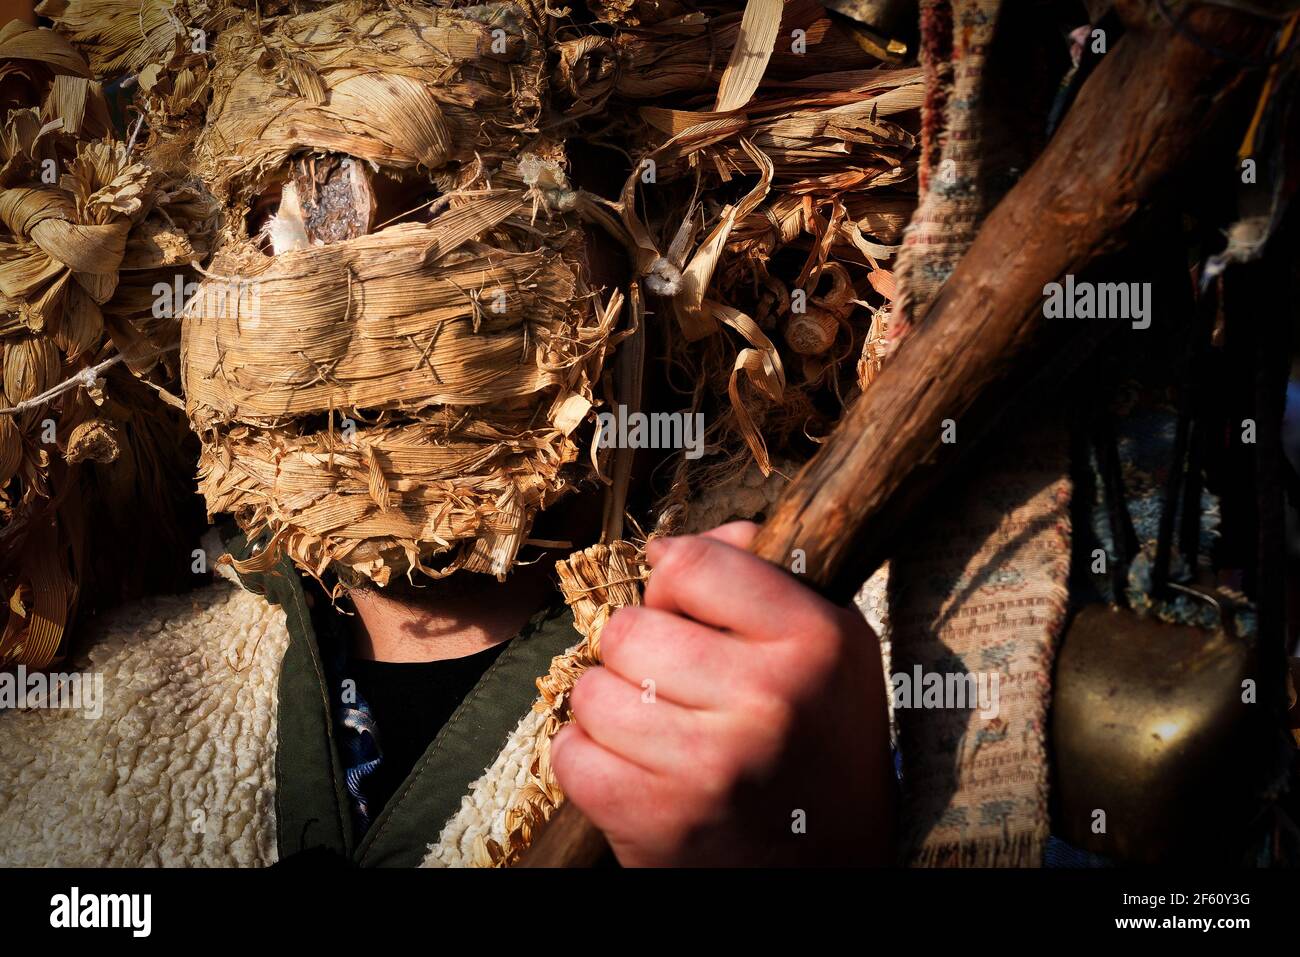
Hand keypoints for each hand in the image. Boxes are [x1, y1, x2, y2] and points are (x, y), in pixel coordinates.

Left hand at [550, 522, 895, 865]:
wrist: (830, 873)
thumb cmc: (818, 749)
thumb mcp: (828, 650)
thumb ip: (758, 578)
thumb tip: (665, 544)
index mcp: (816, 640)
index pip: (690, 563)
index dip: (675, 587)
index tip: (690, 617)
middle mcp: (769, 698)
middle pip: (627, 629)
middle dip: (637, 655)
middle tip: (675, 688)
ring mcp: (710, 764)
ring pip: (590, 691)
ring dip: (612, 710)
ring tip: (659, 734)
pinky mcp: (658, 820)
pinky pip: (570, 753)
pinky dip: (591, 761)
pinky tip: (637, 772)